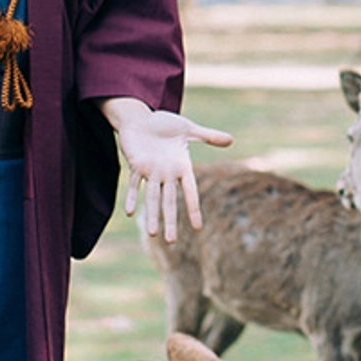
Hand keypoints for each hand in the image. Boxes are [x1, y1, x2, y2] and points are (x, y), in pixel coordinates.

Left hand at [97, 99, 232, 242]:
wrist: (140, 119)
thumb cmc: (164, 124)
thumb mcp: (188, 128)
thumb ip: (208, 136)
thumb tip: (231, 140)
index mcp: (181, 167)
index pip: (190, 192)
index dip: (193, 209)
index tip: (198, 227)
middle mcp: (167, 173)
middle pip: (169, 201)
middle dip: (170, 221)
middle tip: (171, 242)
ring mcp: (150, 171)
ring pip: (152, 197)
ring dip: (152, 215)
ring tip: (153, 233)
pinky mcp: (136, 165)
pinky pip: (134, 183)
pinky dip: (132, 196)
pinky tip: (129, 211)